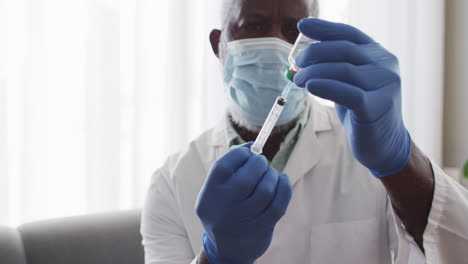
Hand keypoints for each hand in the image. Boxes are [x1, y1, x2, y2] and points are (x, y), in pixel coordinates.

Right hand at [195, 143, 291, 263]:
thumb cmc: (224, 210)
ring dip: (272, 176)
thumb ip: (230, 169)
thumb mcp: (216, 192)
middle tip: (262, 163)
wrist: (227, 251)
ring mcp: (243, 221)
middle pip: (246, 177)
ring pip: (265, 190)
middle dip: (259, 164)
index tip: (249, 151)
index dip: (240, 153)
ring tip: (271, 174)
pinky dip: (285, 188)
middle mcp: (224, 208)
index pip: (224, 165)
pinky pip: (278, 204)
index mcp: (210, 194)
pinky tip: (283, 181)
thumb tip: (252, 146)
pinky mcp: (261, 229)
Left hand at [294, 18, 411, 177]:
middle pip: (344, 50)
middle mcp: (386, 65)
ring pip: (343, 70)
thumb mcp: (350, 83)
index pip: (349, 34)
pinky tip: (311, 86)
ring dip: (314, 72)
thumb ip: (334, 67)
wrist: (385, 143)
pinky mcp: (377, 107)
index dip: (324, 28)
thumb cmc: (363, 110)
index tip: (302, 26)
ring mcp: (385, 86)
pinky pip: (347, 93)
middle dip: (315, 53)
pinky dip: (326, 87)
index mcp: (379, 54)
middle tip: (296, 62)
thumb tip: (302, 55)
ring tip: (298, 79)